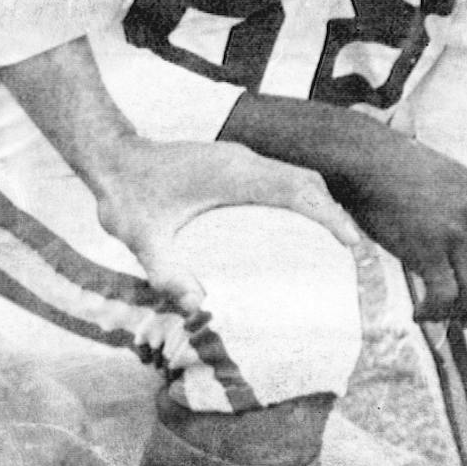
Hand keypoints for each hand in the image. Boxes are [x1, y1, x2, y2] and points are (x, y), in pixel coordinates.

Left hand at [96, 139, 360, 313]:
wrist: (111, 160)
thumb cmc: (126, 198)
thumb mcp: (141, 240)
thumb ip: (166, 273)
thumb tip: (197, 306)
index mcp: (234, 174)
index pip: (297, 189)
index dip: (329, 214)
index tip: (352, 241)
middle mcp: (244, 162)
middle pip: (306, 181)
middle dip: (334, 212)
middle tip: (355, 250)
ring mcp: (240, 161)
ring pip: (296, 177)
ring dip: (320, 204)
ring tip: (337, 241)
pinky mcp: (234, 165)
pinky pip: (280, 179)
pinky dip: (301, 199)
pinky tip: (299, 227)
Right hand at [331, 130, 466, 323]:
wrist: (364, 158)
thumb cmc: (391, 167)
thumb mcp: (443, 176)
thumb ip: (459, 205)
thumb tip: (460, 243)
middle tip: (466, 317)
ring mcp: (453, 232)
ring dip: (461, 312)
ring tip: (439, 317)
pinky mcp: (427, 248)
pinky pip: (445, 295)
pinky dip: (434, 312)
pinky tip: (419, 313)